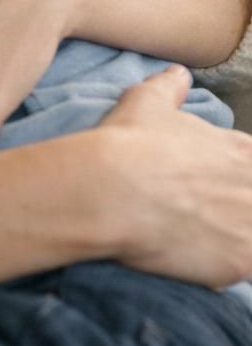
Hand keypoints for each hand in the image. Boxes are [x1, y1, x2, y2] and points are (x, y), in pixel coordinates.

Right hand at [98, 64, 251, 287]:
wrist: (109, 191)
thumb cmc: (129, 143)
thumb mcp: (148, 102)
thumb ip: (169, 88)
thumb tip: (177, 75)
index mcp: (243, 151)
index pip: (251, 165)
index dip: (235, 179)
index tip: (213, 188)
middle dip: (235, 209)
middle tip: (203, 214)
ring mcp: (251, 228)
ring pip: (251, 234)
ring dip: (234, 237)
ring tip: (202, 239)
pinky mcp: (240, 264)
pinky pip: (244, 270)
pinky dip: (225, 267)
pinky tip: (197, 262)